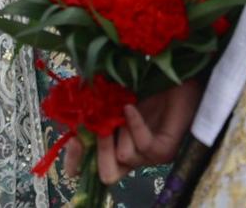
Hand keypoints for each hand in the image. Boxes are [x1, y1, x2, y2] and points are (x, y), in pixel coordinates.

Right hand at [63, 79, 202, 184]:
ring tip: (126, 105)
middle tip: (103, 124)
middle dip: (100, 149)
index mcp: (113, 143)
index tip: (73, 143)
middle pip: (108, 174)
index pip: (91, 165)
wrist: (174, 71)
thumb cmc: (141, 79)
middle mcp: (131, 154)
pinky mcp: (165, 150)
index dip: (77, 160)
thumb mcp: (108, 94)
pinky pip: (143, 145)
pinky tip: (132, 108)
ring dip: (121, 129)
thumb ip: (89, 111)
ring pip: (123, 156)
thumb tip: (71, 131)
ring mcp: (149, 155)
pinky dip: (134, 125)